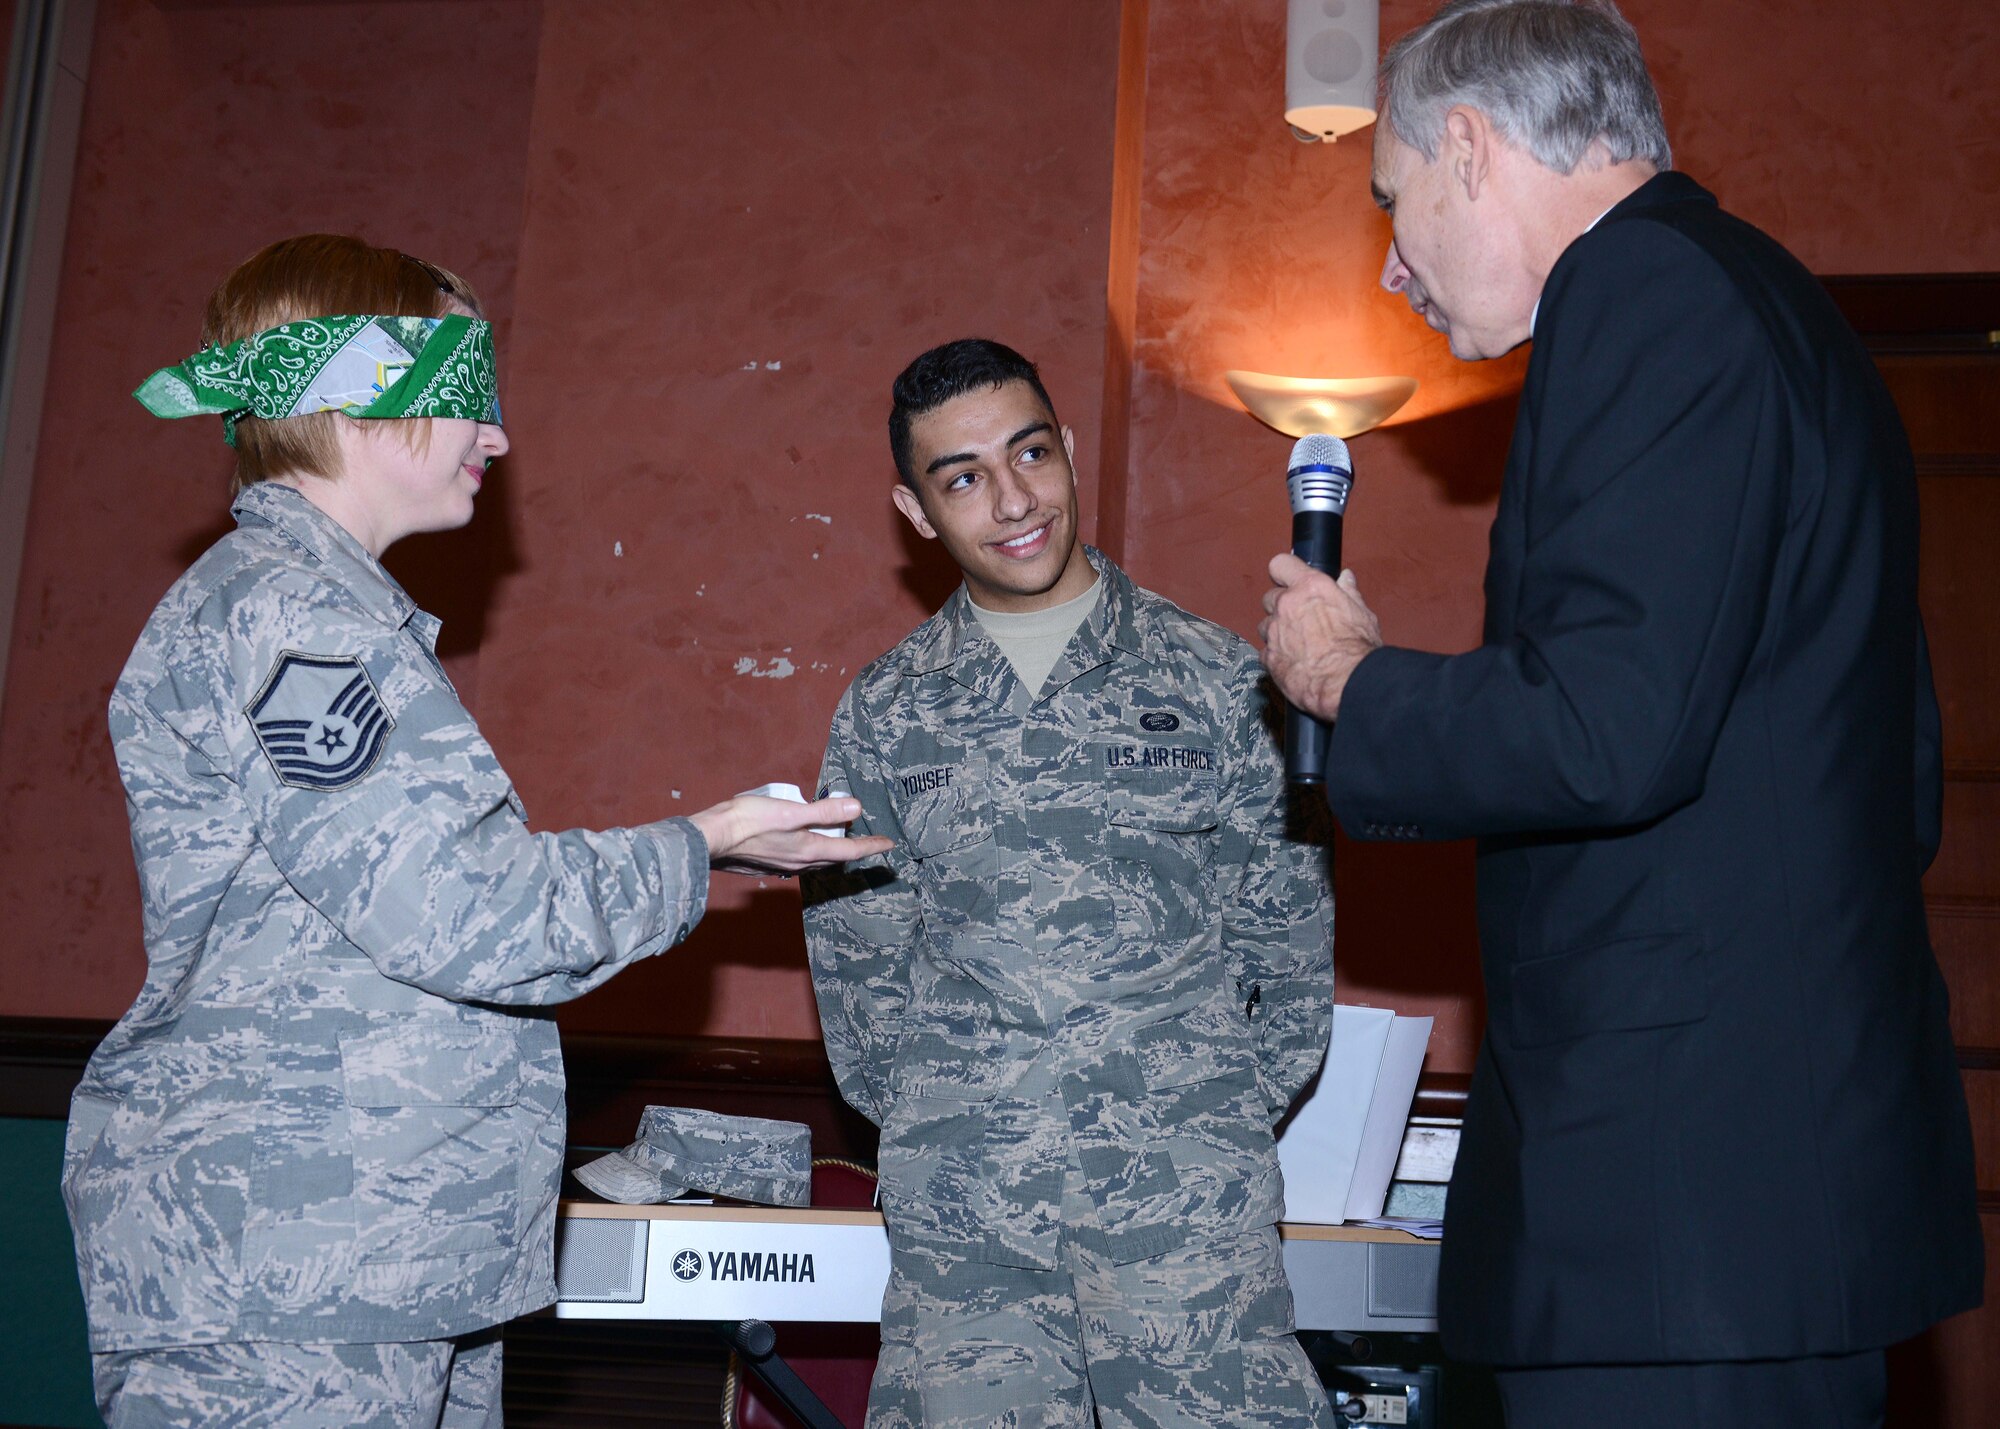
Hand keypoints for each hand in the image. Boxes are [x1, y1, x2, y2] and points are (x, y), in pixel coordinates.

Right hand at [688, 795, 893, 875]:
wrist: (710, 840)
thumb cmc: (748, 821)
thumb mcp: (790, 810)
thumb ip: (824, 810)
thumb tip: (856, 808)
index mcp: (808, 849)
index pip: (849, 850)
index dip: (871, 846)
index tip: (889, 845)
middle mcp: (799, 862)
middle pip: (835, 858)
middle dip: (854, 851)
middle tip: (868, 843)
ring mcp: (782, 865)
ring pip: (816, 861)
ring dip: (831, 853)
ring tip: (839, 843)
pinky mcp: (767, 864)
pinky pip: (798, 861)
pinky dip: (810, 853)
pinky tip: (803, 847)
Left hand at [1258, 554, 1382, 721]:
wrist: (1347, 683)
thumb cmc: (1358, 650)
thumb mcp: (1362, 614)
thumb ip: (1349, 593)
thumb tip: (1345, 578)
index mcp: (1310, 588)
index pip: (1281, 564)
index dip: (1285, 572)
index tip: (1289, 579)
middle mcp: (1288, 605)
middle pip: (1270, 596)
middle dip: (1282, 606)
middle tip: (1300, 619)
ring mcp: (1275, 631)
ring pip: (1265, 624)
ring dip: (1277, 631)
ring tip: (1298, 644)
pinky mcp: (1269, 657)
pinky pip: (1266, 650)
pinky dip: (1276, 655)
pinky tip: (1293, 662)